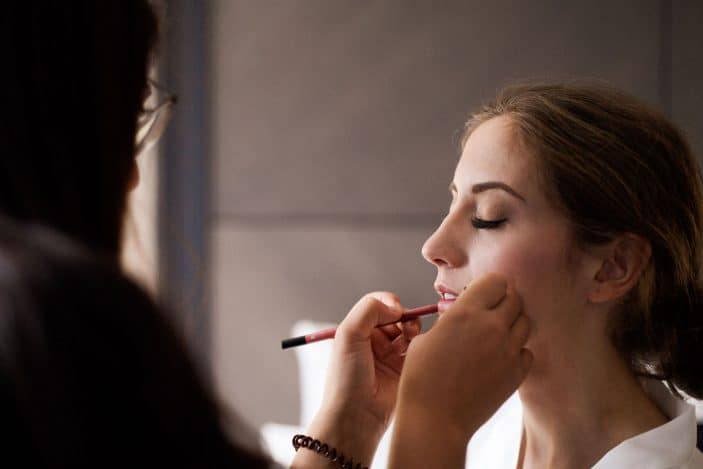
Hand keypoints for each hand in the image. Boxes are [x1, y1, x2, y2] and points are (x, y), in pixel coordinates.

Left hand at [293, 292, 420, 467]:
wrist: (357, 417)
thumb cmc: (346, 378)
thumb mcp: (348, 335)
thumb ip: (369, 309)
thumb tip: (396, 306)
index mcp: (358, 330)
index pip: (379, 305)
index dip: (390, 304)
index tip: (395, 311)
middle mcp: (375, 341)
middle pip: (398, 316)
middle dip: (405, 317)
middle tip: (406, 327)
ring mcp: (391, 356)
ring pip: (411, 332)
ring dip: (413, 330)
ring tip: (410, 340)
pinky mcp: (405, 371)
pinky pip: (419, 351)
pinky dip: (421, 347)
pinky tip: (417, 353)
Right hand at [389, 273, 531, 467]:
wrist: (435, 419)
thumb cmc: (422, 379)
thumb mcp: (426, 337)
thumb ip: (450, 319)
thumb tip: (463, 313)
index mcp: (466, 312)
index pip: (496, 281)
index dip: (489, 286)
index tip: (480, 295)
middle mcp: (492, 327)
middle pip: (515, 298)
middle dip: (502, 302)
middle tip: (488, 314)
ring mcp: (508, 350)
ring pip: (525, 322)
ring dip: (512, 324)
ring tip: (494, 336)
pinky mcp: (516, 373)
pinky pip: (527, 351)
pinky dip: (517, 351)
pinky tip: (499, 358)